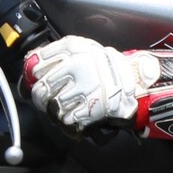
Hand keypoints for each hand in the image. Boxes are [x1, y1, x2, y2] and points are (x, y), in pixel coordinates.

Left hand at [23, 36, 172, 142]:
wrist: (140, 85)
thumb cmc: (112, 69)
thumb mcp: (85, 50)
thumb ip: (59, 55)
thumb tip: (31, 66)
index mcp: (74, 48)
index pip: (36, 64)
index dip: (34, 76)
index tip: (38, 81)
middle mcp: (77, 65)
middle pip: (41, 90)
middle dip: (43, 99)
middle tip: (53, 101)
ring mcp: (84, 88)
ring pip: (52, 108)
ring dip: (58, 112)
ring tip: (71, 108)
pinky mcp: (91, 108)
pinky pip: (67, 121)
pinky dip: (70, 123)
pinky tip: (79, 117)